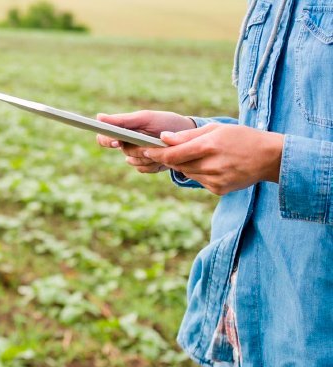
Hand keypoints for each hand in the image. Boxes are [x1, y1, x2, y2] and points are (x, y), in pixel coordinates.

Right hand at [95, 111, 195, 172]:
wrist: (186, 136)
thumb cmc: (164, 122)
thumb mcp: (144, 118)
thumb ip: (122, 120)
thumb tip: (98, 117)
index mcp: (122, 130)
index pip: (104, 138)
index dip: (107, 141)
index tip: (117, 141)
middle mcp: (126, 144)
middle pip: (124, 151)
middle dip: (139, 148)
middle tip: (152, 142)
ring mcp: (135, 156)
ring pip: (134, 162)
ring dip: (148, 155)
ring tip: (162, 146)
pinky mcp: (145, 166)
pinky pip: (143, 169)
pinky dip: (154, 163)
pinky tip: (163, 156)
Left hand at [143, 124, 283, 195]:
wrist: (270, 157)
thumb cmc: (241, 138)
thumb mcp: (216, 129)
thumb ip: (188, 135)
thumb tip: (164, 138)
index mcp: (208, 146)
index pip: (172, 154)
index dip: (155, 153)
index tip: (144, 150)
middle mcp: (210, 165)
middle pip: (177, 164)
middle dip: (169, 158)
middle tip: (163, 150)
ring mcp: (215, 180)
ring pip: (187, 173)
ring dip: (185, 165)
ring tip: (198, 155)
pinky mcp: (218, 190)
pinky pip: (199, 181)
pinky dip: (199, 173)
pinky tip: (212, 165)